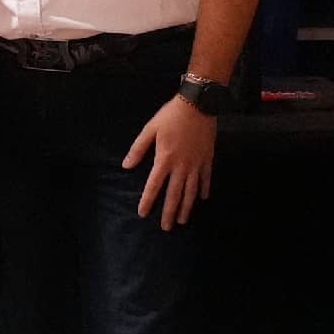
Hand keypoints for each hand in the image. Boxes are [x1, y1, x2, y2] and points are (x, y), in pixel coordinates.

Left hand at [123, 95, 216, 229]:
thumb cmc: (170, 116)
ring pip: (191, 191)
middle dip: (170, 212)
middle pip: (175, 194)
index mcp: (165, 159)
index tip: (143, 213)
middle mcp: (181, 166)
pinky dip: (204, 190)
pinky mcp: (207, 159)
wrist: (198, 105)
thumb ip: (138, 149)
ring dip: (187, 207)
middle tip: (167, 227)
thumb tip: (126, 166)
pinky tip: (202, 199)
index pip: (154, 186)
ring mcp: (196, 164)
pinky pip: (206, 179)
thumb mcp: (150, 129)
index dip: (148, 200)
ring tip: (183, 220)